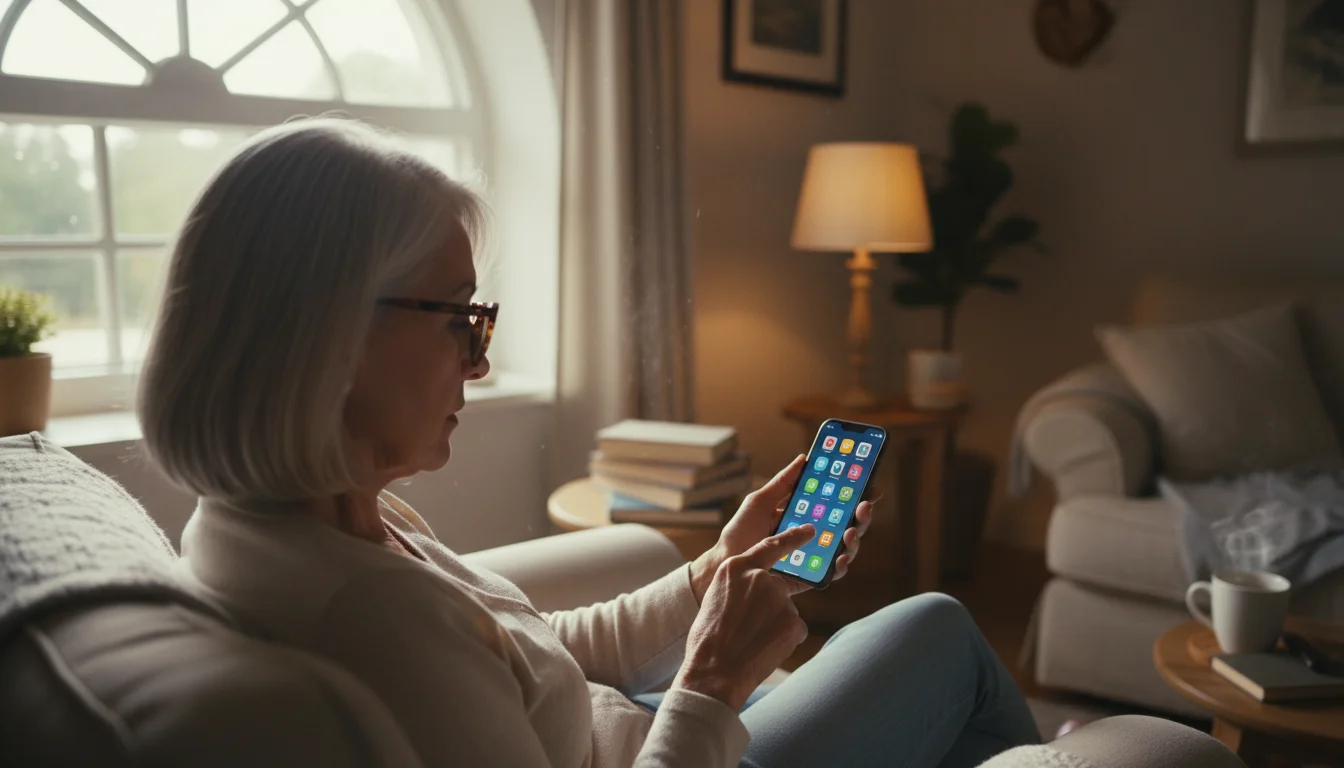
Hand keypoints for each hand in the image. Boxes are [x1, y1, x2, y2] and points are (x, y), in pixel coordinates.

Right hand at [673, 525, 813, 709]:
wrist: (714, 673)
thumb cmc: (708, 640)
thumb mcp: (715, 599)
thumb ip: (739, 586)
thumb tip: (754, 592)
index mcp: (735, 567)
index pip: (770, 546)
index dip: (792, 538)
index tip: (809, 531)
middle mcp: (760, 577)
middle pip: (777, 588)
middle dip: (768, 608)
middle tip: (749, 630)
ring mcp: (779, 599)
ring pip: (785, 612)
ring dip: (775, 627)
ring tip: (750, 643)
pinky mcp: (793, 621)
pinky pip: (794, 629)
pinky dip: (783, 641)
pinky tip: (763, 650)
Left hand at [690, 455, 878, 599]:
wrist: (725, 564)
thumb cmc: (740, 533)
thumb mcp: (759, 502)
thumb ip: (782, 482)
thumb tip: (804, 459)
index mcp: (804, 515)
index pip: (836, 503)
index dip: (855, 494)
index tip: (869, 484)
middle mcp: (813, 535)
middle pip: (847, 523)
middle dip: (862, 514)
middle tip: (865, 505)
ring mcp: (814, 556)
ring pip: (845, 547)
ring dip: (855, 538)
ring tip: (852, 531)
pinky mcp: (809, 577)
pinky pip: (832, 573)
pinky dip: (841, 565)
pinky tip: (841, 558)